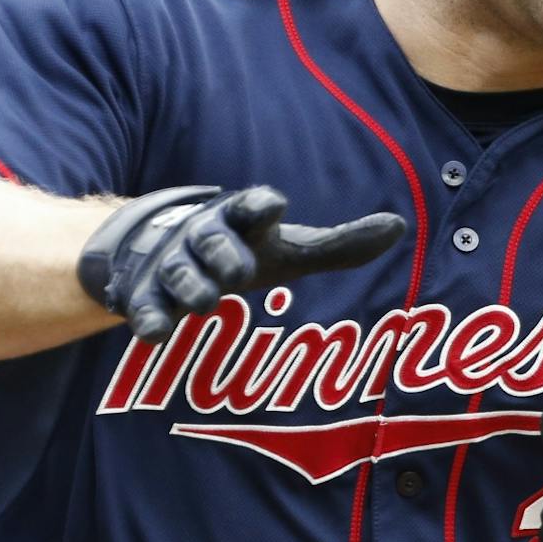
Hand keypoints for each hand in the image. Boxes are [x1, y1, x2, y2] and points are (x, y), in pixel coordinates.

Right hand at [76, 185, 407, 341]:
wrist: (159, 250)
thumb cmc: (242, 250)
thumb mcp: (289, 249)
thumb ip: (341, 244)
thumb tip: (400, 227)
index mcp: (242, 220)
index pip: (252, 207)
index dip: (261, 206)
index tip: (273, 206)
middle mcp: (203, 238)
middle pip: (213, 241)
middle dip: (224, 254)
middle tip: (240, 273)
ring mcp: (170, 266)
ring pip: (180, 275)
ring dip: (193, 287)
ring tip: (205, 302)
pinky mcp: (142, 296)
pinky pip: (144, 309)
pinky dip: (149, 321)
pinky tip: (157, 335)